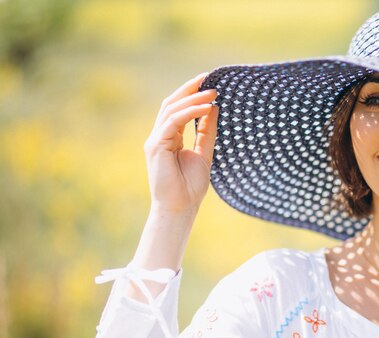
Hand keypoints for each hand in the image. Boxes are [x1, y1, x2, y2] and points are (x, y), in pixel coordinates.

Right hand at [143, 73, 218, 213]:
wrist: (180, 208)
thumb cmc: (190, 186)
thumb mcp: (204, 153)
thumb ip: (206, 131)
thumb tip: (214, 108)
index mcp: (169, 137)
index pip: (178, 109)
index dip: (192, 94)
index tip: (209, 82)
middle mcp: (159, 136)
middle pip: (172, 104)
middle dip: (190, 89)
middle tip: (209, 78)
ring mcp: (155, 140)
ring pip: (171, 109)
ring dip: (193, 98)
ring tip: (212, 92)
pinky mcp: (155, 146)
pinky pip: (172, 122)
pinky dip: (189, 112)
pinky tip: (206, 108)